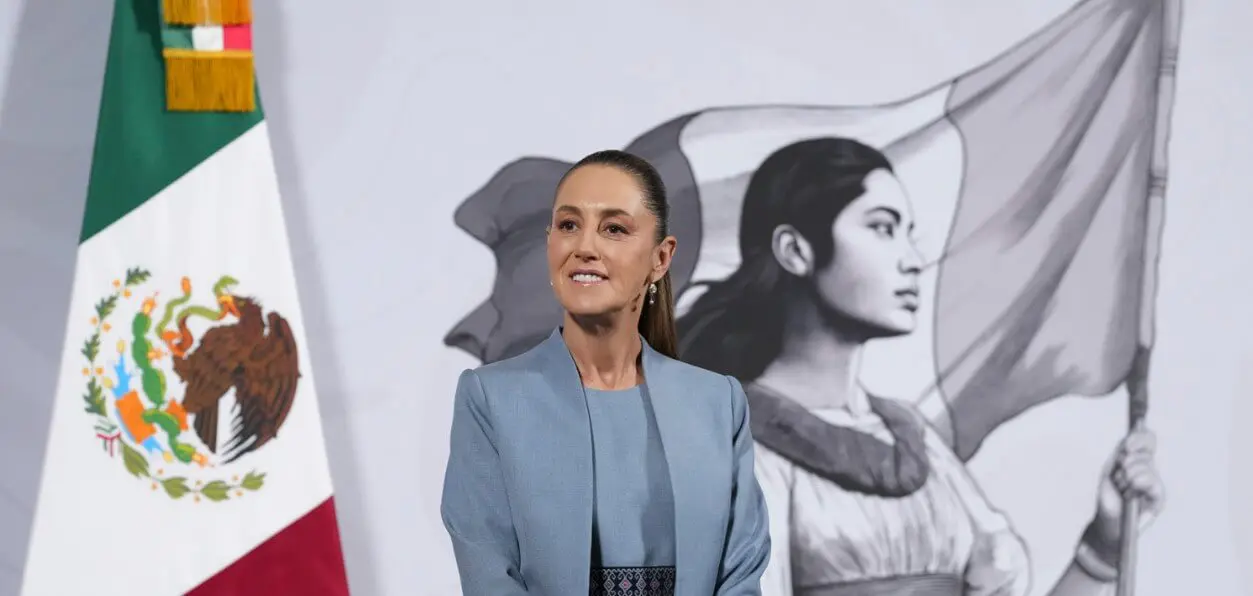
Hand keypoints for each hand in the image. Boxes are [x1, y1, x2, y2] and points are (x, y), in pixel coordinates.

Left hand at [1082, 428, 1165, 563]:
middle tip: (1119, 476)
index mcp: (1137, 458)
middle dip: (1126, 462)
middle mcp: (1149, 468)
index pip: (1147, 438)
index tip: (1126, 447)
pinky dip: (1139, 486)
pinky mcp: (1159, 497)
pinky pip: (1153, 483)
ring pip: (1146, 466)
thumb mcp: (1110, 470)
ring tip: (1123, 489)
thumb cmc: (1108, 496)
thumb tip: (1129, 444)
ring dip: (1128, 477)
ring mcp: (1155, 482)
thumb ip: (1121, 453)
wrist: (1108, 521)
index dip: (1139, 438)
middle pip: (1146, 451)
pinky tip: (1131, 495)